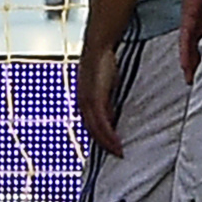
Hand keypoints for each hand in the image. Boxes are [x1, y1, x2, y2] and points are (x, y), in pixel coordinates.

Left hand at [76, 39, 124, 156]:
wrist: (99, 46)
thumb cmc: (102, 63)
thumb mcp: (105, 84)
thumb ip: (106, 100)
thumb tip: (112, 114)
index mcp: (83, 99)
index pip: (89, 124)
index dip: (98, 137)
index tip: (109, 147)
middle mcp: (82, 102)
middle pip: (91, 130)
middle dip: (103, 145)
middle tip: (116, 155)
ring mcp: (87, 101)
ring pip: (96, 129)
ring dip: (107, 143)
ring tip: (119, 152)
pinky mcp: (95, 99)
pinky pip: (102, 122)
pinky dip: (109, 134)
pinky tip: (117, 142)